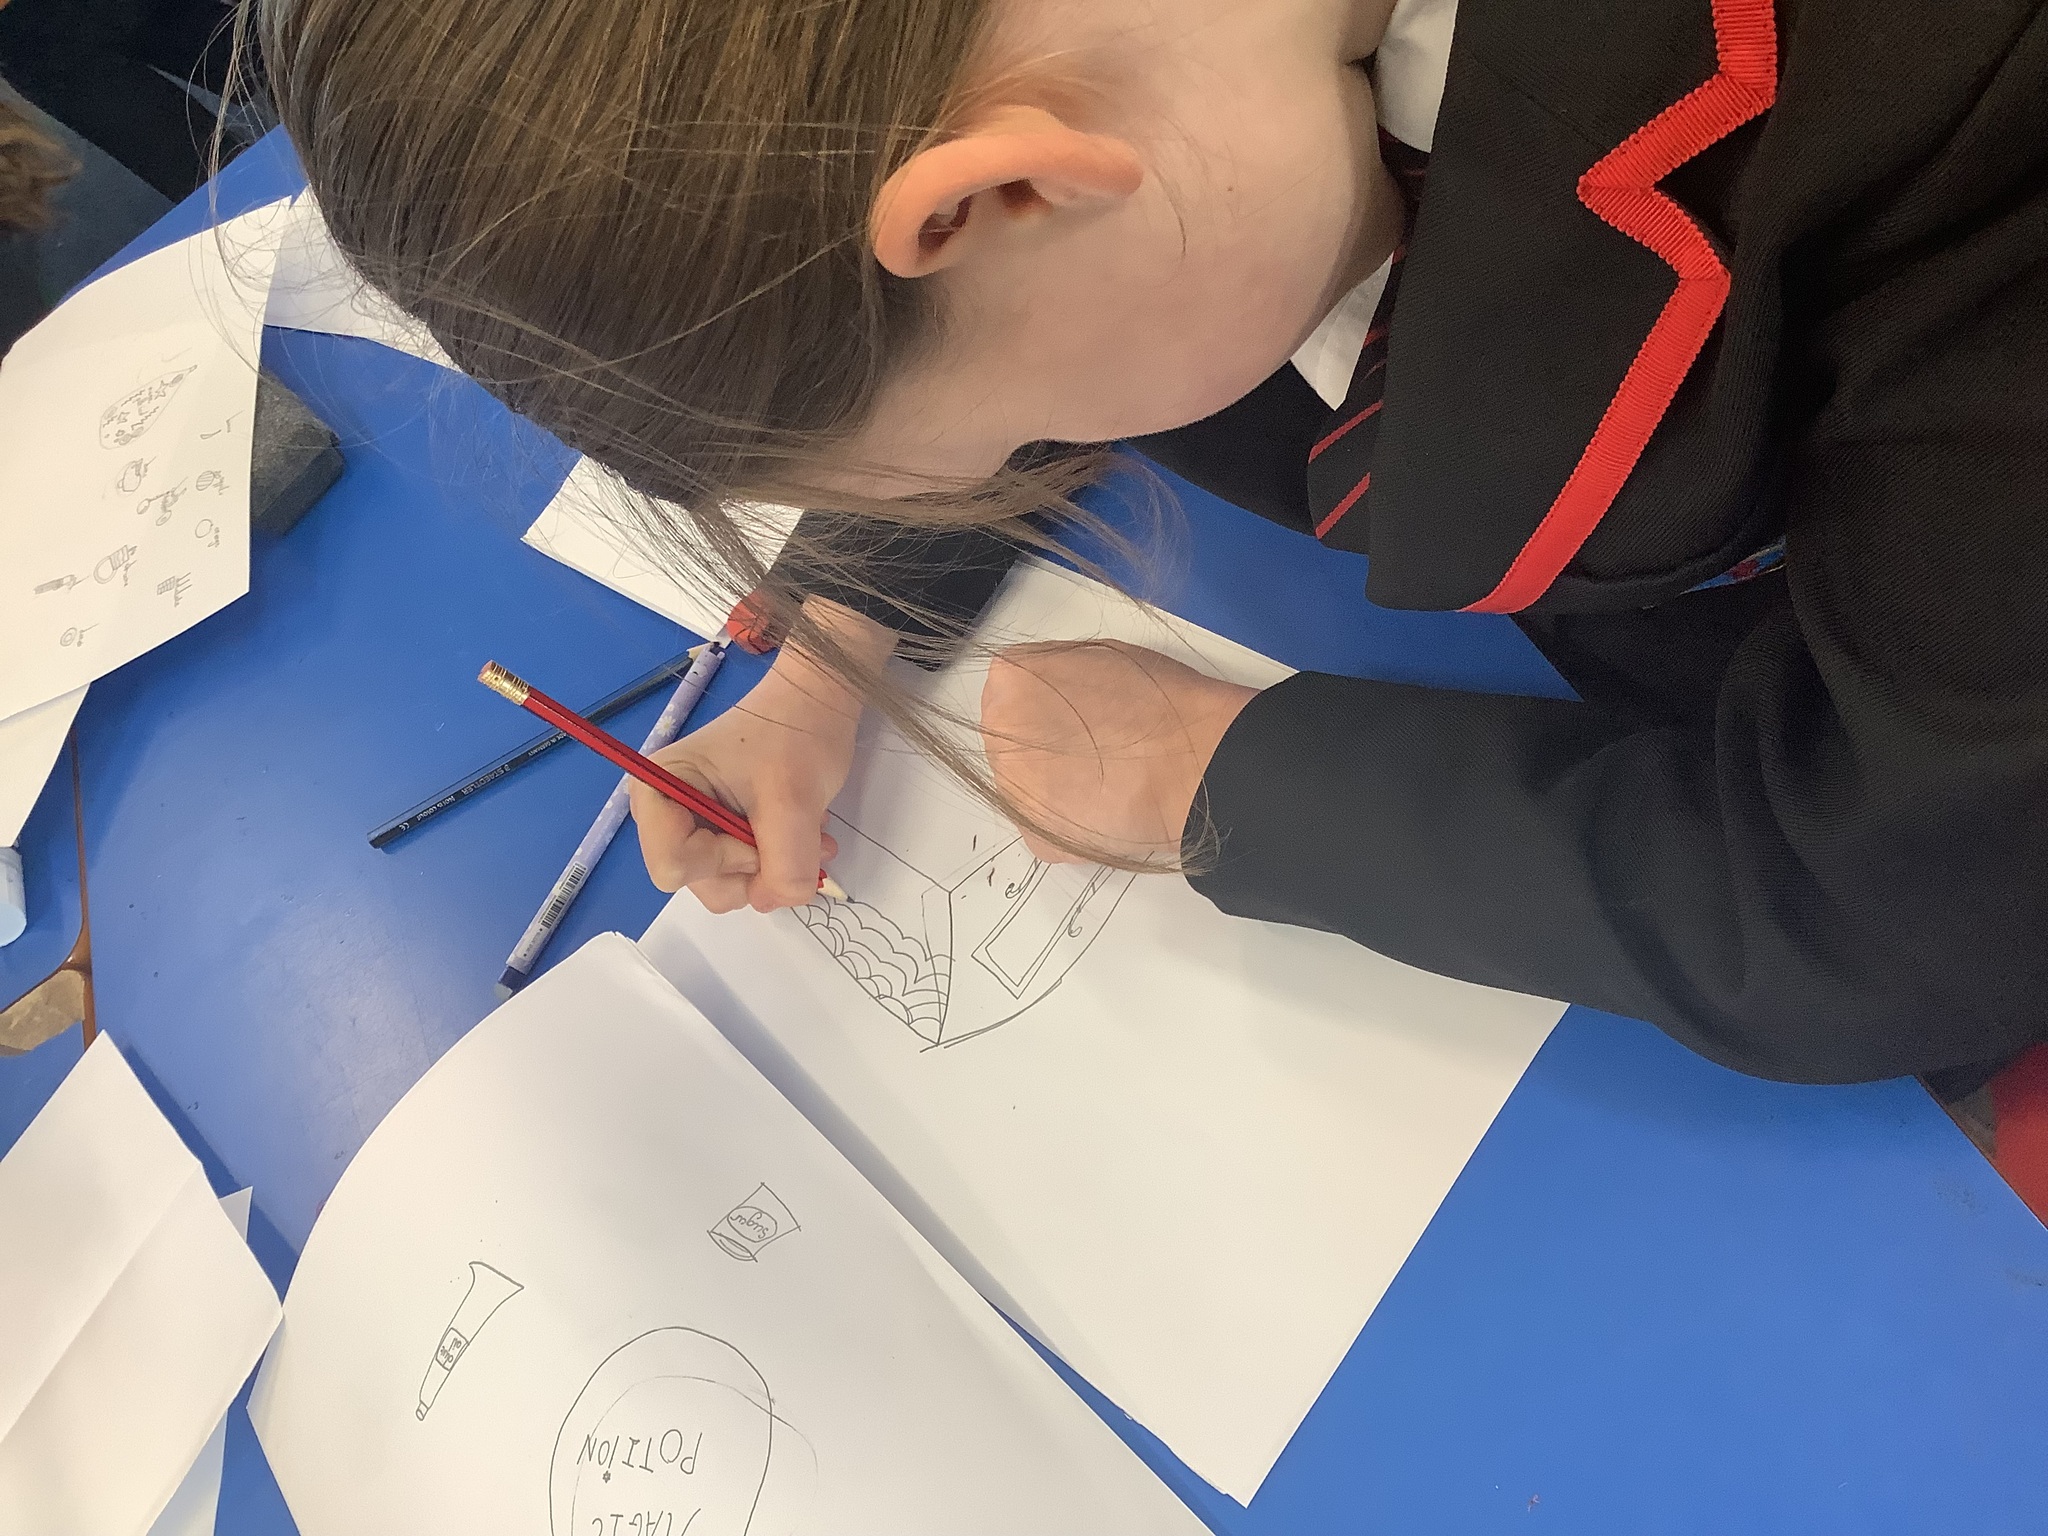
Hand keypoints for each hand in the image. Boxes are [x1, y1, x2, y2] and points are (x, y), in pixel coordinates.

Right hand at [629, 600, 888, 912]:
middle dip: (754, 868)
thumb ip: (784, 869)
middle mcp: (661, 815)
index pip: (672, 867)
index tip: (758, 828)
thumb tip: (773, 902)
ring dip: (771, 867)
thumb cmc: (797, 737)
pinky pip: (740, 874)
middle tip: (792, 832)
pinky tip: (798, 833)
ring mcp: (689, 827)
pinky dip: (774, 862)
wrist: (816, 705)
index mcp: (656, 792)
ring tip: (804, 832)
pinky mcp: (715, 833)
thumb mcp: (795, 805)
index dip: (724, 860)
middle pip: (698, 881)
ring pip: (724, 885)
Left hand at [980, 640, 1256, 865]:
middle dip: (1044, 746)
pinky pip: (1046, 828)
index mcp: (1011, 678)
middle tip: (1092, 751)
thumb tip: (1056, 694)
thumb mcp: (1102, 655)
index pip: (1011, 690)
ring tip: (1107, 782)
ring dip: (1056, 786)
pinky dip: (1072, 824)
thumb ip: (1060, 674)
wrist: (1192, 764)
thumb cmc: (1160, 704)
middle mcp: (998, 732)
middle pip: (1011, 740)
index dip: (1048, 704)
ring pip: (1027, 787)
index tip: (1074, 715)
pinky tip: (1108, 810)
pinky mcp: (1036, 836)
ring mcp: (1013, 789)